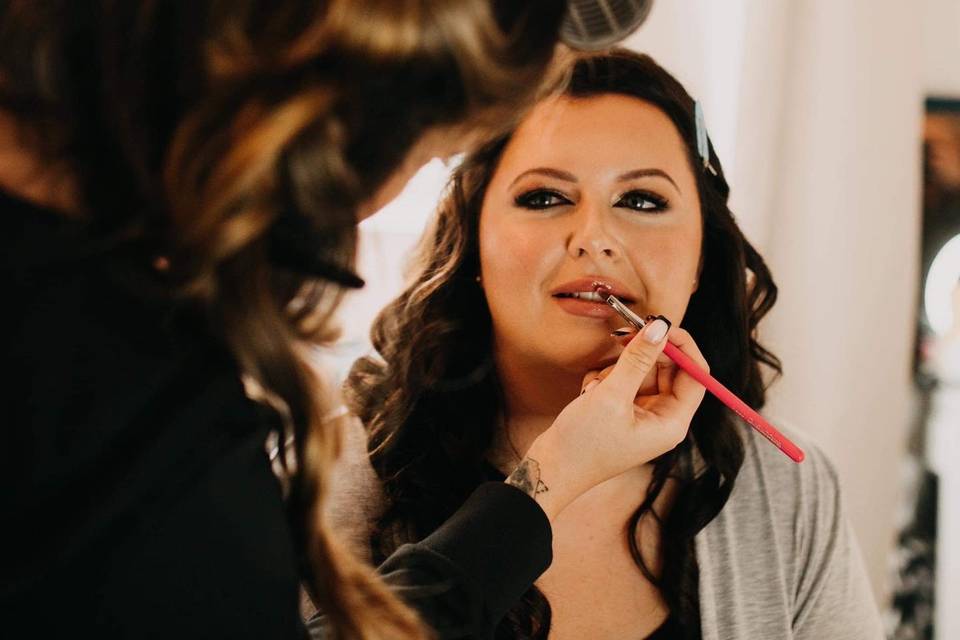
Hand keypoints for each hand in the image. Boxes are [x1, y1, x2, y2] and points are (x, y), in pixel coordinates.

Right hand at [508, 319, 708, 520]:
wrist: (550, 470)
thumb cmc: (583, 443)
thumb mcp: (611, 395)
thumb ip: (638, 359)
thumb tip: (660, 327)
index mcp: (672, 423)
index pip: (695, 374)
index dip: (681, 345)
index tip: (658, 324)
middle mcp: (663, 420)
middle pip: (668, 370)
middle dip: (643, 354)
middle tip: (621, 336)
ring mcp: (643, 416)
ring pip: (642, 372)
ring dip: (618, 369)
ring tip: (595, 387)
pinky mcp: (623, 413)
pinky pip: (624, 382)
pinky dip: (606, 379)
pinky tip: (589, 393)